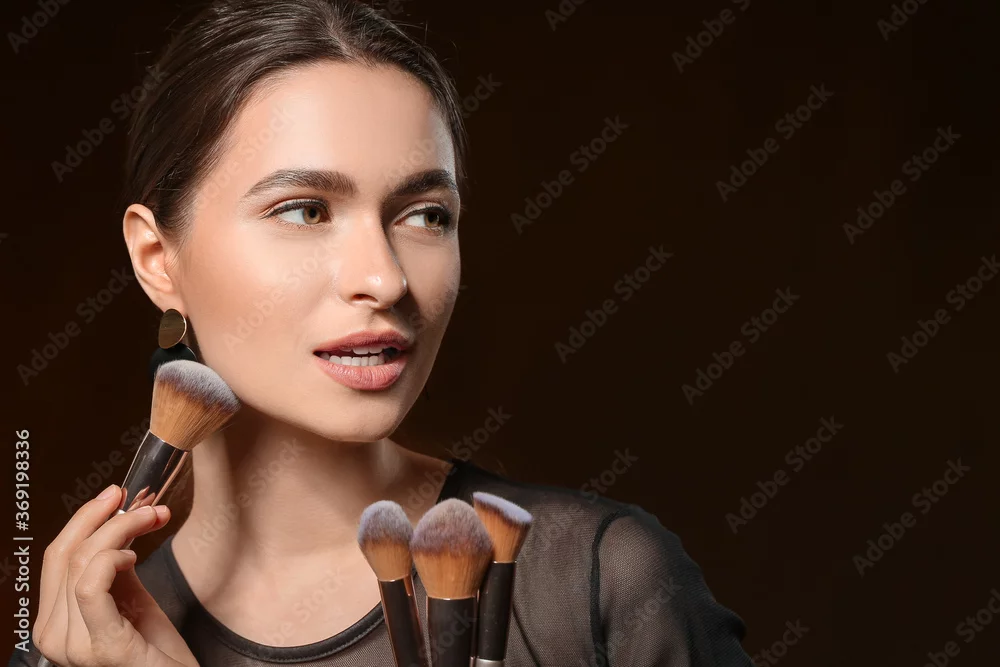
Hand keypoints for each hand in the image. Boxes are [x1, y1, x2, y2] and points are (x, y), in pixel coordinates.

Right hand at [32, 485, 198, 666]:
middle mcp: (53, 636)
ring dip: (122, 529)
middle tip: (146, 505)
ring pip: (83, 563)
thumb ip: (113, 564)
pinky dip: (112, 558)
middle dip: (109, 517)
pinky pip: (91, 587)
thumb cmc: (156, 647)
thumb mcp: (129, 596)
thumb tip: (115, 517)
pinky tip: (134, 556)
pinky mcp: (102, 647)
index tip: (116, 494)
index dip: (85, 517)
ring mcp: (73, 646)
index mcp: (55, 620)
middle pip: (69, 554)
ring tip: (153, 521)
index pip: (57, 555)